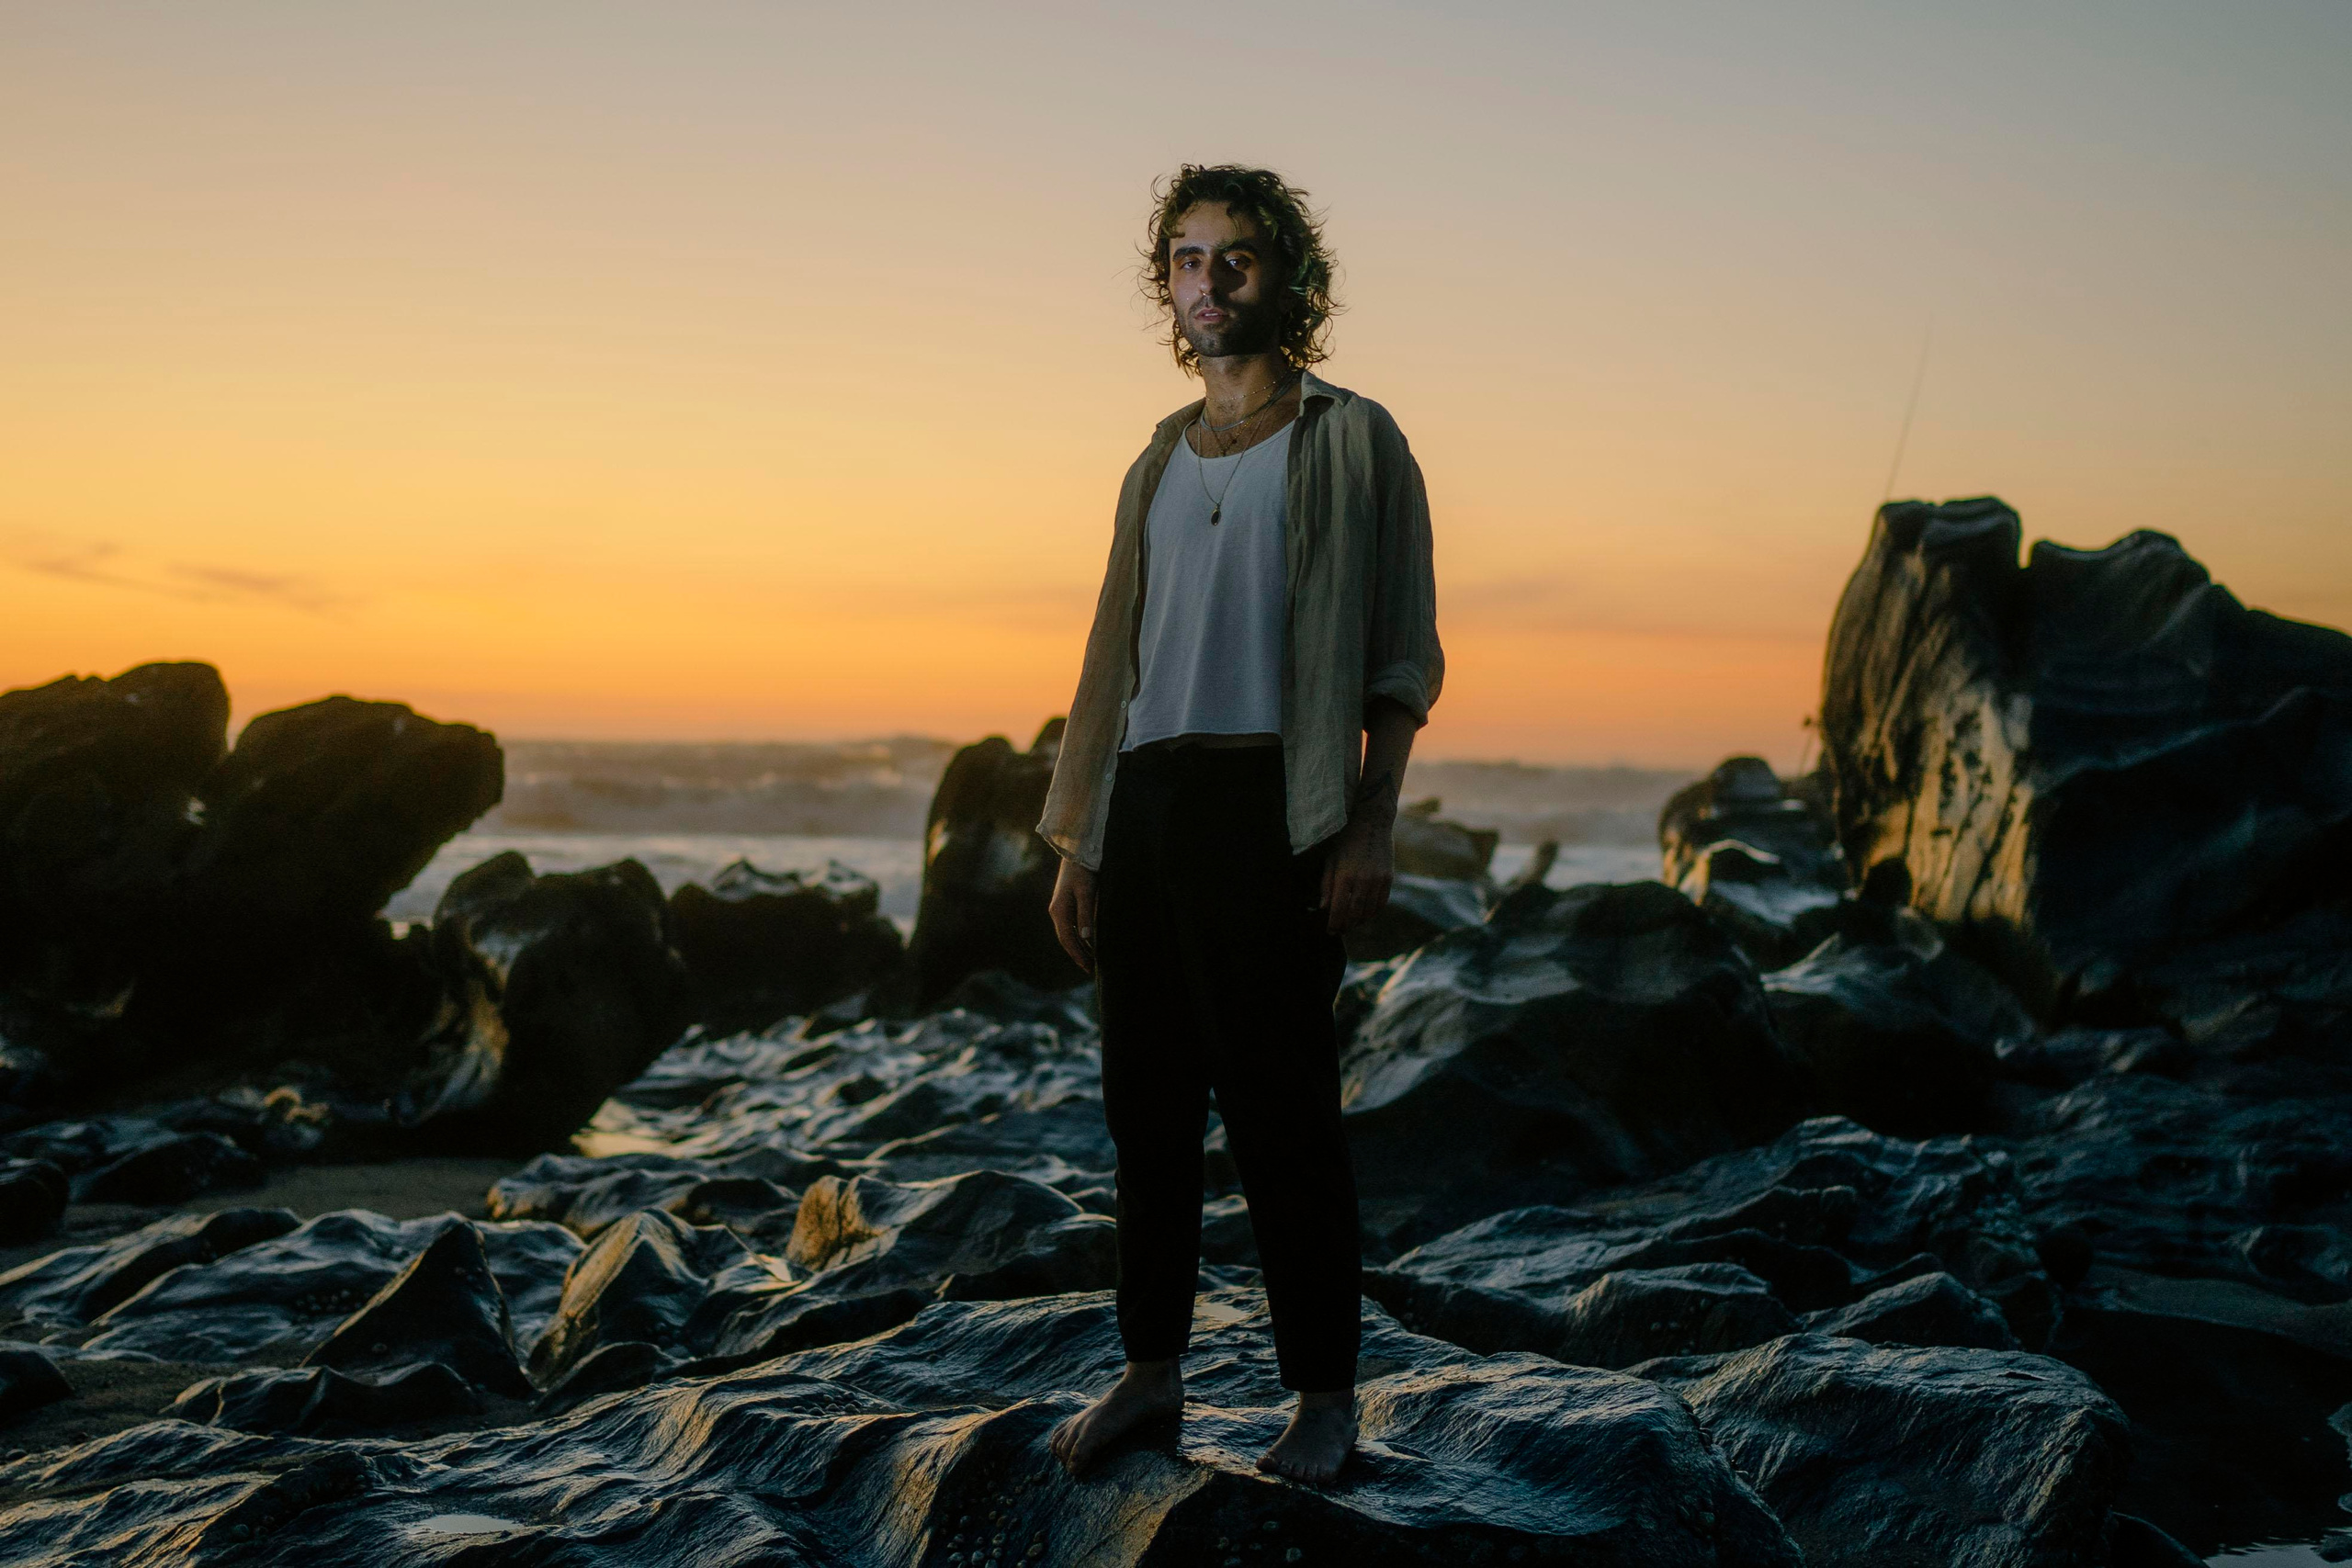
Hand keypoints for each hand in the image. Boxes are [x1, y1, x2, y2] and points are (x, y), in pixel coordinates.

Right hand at [1048, 856, 1098, 974]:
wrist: (1077, 850)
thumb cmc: (1083, 870)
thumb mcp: (1086, 892)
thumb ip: (1085, 914)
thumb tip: (1086, 938)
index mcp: (1059, 911)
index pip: (1068, 940)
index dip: (1078, 955)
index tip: (1088, 968)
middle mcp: (1057, 911)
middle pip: (1066, 939)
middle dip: (1078, 955)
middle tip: (1091, 969)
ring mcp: (1060, 907)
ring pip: (1068, 933)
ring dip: (1079, 947)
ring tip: (1091, 959)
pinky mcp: (1066, 902)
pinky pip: (1071, 925)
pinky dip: (1079, 936)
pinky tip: (1088, 940)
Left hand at [1317, 813, 1393, 933]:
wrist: (1372, 823)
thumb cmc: (1346, 841)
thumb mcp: (1331, 860)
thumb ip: (1326, 885)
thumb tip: (1324, 908)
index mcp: (1344, 875)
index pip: (1339, 909)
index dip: (1334, 923)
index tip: (1330, 931)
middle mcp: (1362, 880)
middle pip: (1355, 914)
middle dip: (1346, 926)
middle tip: (1340, 930)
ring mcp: (1378, 880)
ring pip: (1369, 911)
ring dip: (1359, 921)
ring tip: (1351, 924)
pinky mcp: (1388, 878)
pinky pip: (1381, 903)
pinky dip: (1373, 912)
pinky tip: (1365, 914)